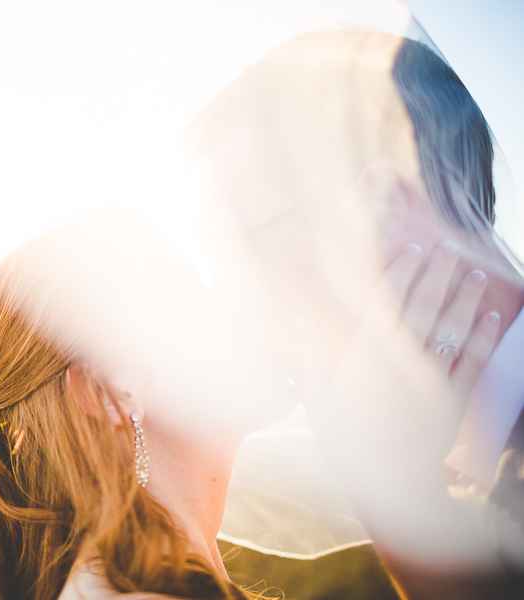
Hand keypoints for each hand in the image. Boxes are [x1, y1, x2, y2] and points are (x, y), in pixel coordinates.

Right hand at [297, 241, 501, 568]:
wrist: (388, 481)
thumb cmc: (345, 442)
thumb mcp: (314, 399)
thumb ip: (309, 357)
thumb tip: (300, 321)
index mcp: (367, 354)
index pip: (387, 301)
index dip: (402, 271)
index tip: (413, 248)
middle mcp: (403, 357)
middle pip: (424, 305)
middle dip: (437, 273)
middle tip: (449, 248)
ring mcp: (432, 375)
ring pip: (452, 326)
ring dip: (464, 296)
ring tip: (475, 271)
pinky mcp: (454, 397)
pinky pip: (472, 358)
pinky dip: (483, 334)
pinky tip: (492, 314)